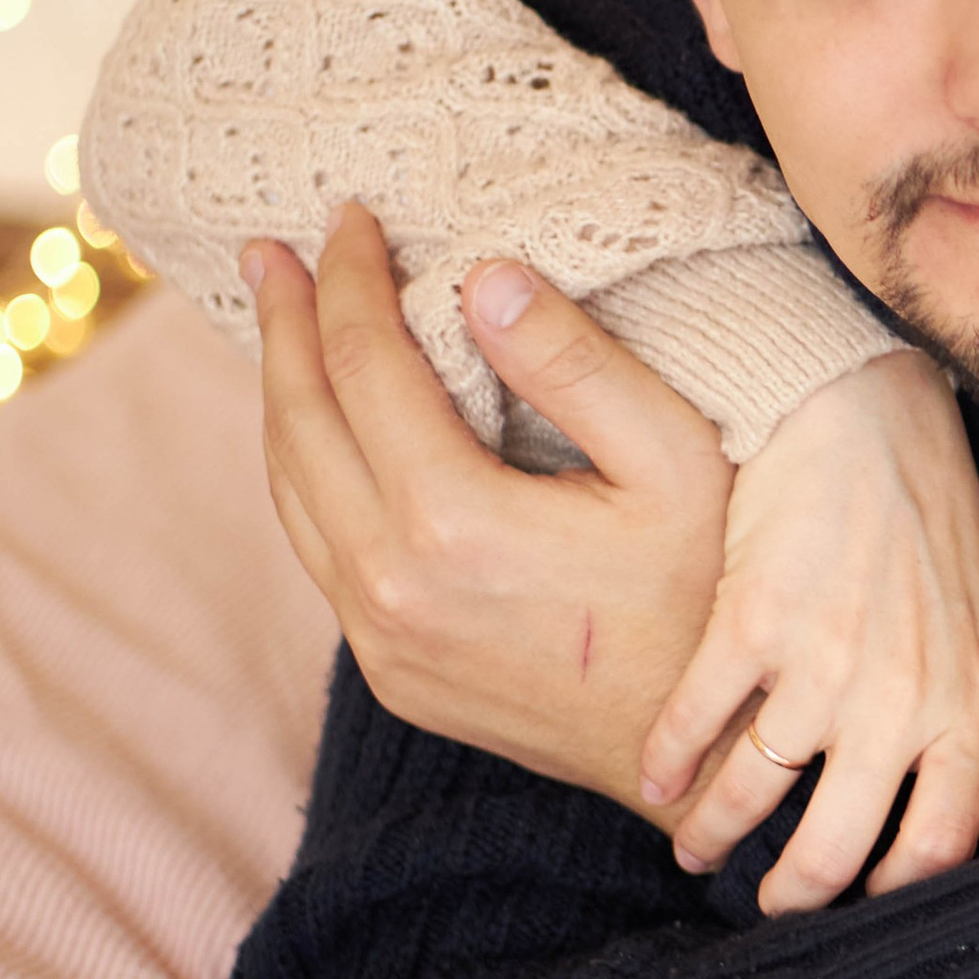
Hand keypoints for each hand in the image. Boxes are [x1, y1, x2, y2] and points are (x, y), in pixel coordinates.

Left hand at [247, 207, 732, 813]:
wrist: (702, 762)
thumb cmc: (708, 600)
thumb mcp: (676, 462)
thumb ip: (577, 365)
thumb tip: (480, 278)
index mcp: (453, 524)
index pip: (364, 365)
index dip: (350, 279)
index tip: (351, 217)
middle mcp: (391, 588)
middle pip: (300, 423)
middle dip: (284, 324)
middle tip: (271, 251)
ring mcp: (381, 641)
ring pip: (292, 493)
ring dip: (282, 398)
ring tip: (283, 324)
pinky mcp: (391, 673)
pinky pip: (321, 552)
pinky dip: (310, 472)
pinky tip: (328, 432)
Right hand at [638, 350, 978, 913]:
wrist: (864, 416)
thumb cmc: (936, 525)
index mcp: (969, 710)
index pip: (934, 851)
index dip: (889, 898)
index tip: (856, 912)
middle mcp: (901, 701)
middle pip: (834, 849)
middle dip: (790, 894)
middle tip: (766, 904)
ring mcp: (823, 664)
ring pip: (753, 795)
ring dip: (713, 836)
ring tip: (695, 851)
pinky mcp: (752, 621)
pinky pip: (695, 723)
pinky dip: (666, 762)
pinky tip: (655, 782)